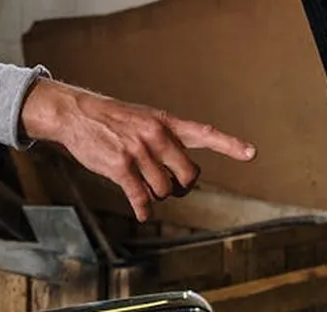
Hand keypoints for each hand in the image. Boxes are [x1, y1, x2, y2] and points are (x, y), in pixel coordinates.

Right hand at [20, 79, 255, 221]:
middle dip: (181, 185)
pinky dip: (142, 209)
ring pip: (164, 189)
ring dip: (156, 193)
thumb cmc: (110, 118)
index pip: (203, 133)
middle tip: (172, 186)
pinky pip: (140, 198)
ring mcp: (138, 151)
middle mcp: (155, 135)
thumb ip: (165, 137)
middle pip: (188, 175)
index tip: (251, 153)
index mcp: (164, 122)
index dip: (229, 144)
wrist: (75, 113)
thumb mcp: (142, 117)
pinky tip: (141, 213)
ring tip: (144, 186)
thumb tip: (181, 168)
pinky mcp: (121, 167)